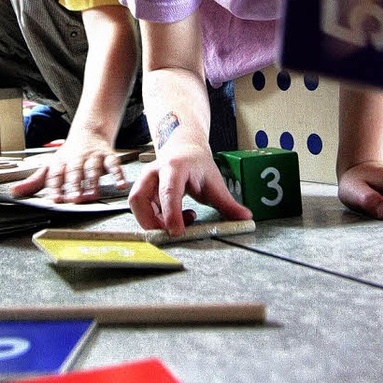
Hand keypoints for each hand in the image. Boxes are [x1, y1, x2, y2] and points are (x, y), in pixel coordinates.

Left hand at [10, 136, 127, 201]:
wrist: (89, 132)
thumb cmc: (68, 155)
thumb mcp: (50, 166)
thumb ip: (34, 181)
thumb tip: (14, 192)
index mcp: (60, 163)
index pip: (55, 176)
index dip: (54, 187)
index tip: (53, 200)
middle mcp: (76, 160)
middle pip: (74, 173)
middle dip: (74, 186)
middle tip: (74, 199)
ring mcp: (92, 157)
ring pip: (93, 170)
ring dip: (93, 182)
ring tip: (93, 195)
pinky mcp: (108, 156)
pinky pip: (114, 165)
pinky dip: (118, 174)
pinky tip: (121, 184)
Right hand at [128, 148, 252, 235]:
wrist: (184, 150)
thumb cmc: (197, 165)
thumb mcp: (215, 182)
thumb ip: (228, 203)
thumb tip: (245, 217)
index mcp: (174, 167)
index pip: (169, 191)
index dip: (171, 213)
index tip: (177, 232)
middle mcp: (154, 172)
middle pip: (140, 199)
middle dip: (152, 221)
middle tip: (173, 232)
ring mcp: (144, 181)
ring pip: (137, 207)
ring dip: (154, 222)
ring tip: (178, 223)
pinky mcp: (141, 191)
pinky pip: (141, 211)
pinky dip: (155, 220)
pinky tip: (174, 219)